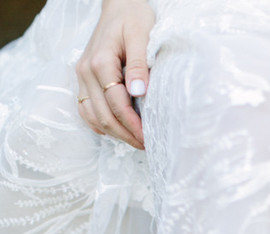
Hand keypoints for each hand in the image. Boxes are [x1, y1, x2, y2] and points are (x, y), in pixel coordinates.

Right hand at [76, 0, 154, 149]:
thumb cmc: (133, 17)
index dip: (133, 125)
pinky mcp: (83, 79)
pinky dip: (99, 124)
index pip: (116, 104)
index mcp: (100, 62)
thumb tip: (139, 92)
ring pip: (93, 117)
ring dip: (113, 133)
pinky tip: (116, 131)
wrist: (119, 5)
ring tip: (134, 141)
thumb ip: (139, 64)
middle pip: (104, 115)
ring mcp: (81, 76)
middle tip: (145, 145)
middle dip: (125, 135)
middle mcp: (86, 71)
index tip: (148, 138)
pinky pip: (86, 109)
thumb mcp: (141, 35)